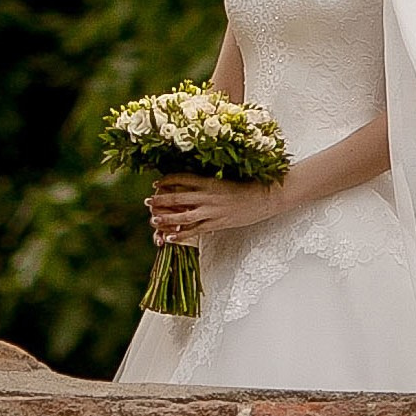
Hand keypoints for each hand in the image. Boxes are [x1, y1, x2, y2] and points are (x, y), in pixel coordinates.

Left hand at [147, 176, 284, 242]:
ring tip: (153, 221)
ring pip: (183, 216)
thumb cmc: (251, 182)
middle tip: (147, 201)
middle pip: (178, 197)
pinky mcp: (219, 223)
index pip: (182, 178)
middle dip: (160, 200)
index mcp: (210, 180)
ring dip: (166, 219)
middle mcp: (209, 195)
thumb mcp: (228, 176)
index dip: (167, 180)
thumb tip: (194, 181)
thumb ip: (211, 180)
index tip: (156, 182)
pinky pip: (196, 231)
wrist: (268, 196)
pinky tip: (170, 238)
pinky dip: (182, 235)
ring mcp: (213, 211)